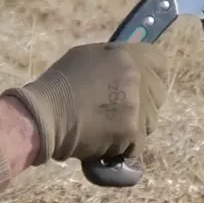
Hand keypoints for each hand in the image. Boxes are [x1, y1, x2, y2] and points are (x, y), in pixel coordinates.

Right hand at [0, 42, 167, 164]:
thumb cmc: (59, 86)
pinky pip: (138, 144)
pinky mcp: (132, 131)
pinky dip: (123, 147)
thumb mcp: (86, 58)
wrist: (44, 115)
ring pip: (150, 121)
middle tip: (117, 109)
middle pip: (158, 93)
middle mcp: (135, 77)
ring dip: (133, 126)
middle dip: (143, 103)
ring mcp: (136, 105)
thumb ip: (113, 61)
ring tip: (105, 125)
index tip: (142, 83)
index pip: (158, 61)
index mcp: (124, 55)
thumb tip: (128, 65)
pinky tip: (104, 140)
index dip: (151, 74)